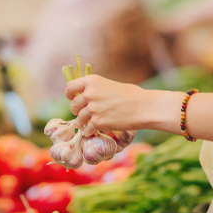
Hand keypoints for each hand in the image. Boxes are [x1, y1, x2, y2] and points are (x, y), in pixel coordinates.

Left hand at [65, 75, 179, 135]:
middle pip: (73, 106)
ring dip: (83, 123)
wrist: (143, 107)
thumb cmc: (131, 95)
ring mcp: (92, 109)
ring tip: (90, 123)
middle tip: (86, 113)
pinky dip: (89, 131)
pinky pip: (87, 129)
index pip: (70, 87)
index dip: (70, 95)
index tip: (73, 99)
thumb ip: (95, 89)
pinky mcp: (98, 122)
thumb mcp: (109, 84)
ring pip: (79, 119)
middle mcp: (89, 93)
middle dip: (78, 111)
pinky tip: (94, 131)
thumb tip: (84, 96)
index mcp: (92, 81)